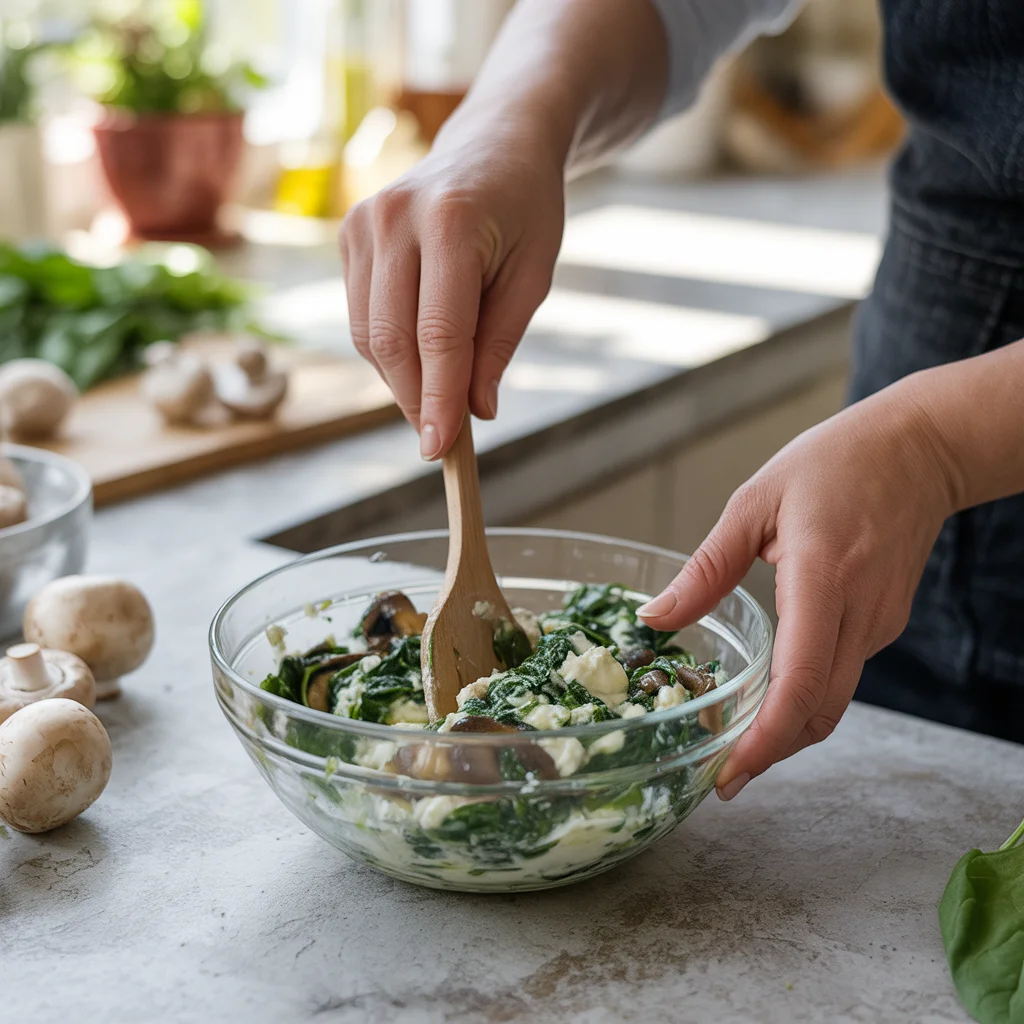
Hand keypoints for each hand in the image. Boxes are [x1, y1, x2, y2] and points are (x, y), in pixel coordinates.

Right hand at [339, 126, 565, 459]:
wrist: (493, 143)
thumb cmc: (525, 209)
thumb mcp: (532, 276)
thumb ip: (499, 344)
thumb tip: (473, 412)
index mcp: (451, 222)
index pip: (438, 334)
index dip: (439, 399)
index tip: (441, 448)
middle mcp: (394, 218)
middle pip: (392, 340)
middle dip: (414, 399)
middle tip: (439, 440)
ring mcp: (363, 224)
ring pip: (368, 335)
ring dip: (400, 380)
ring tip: (437, 398)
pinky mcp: (348, 235)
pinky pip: (360, 317)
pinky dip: (388, 352)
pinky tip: (420, 359)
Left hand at [638, 380, 957, 799]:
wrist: (921, 449)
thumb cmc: (836, 463)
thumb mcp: (755, 501)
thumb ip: (707, 568)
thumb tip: (656, 617)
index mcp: (822, 576)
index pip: (800, 680)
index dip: (765, 738)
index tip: (729, 772)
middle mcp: (859, 612)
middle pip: (820, 712)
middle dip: (771, 753)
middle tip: (722, 777)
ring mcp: (879, 622)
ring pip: (834, 701)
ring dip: (788, 732)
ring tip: (736, 743)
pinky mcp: (884, 622)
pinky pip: (842, 674)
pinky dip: (806, 698)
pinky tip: (770, 693)